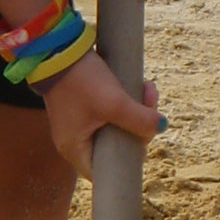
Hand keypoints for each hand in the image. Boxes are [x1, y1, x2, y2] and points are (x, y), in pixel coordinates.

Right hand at [39, 50, 161, 178]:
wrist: (57, 47)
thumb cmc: (80, 80)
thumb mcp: (114, 102)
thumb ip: (140, 119)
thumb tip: (162, 126)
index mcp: (74, 150)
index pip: (105, 172)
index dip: (127, 163)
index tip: (143, 142)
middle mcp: (74, 140)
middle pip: (116, 146)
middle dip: (139, 126)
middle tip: (151, 105)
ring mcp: (78, 122)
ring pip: (117, 126)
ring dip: (136, 110)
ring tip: (148, 88)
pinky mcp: (83, 105)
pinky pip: (110, 111)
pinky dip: (126, 101)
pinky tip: (140, 85)